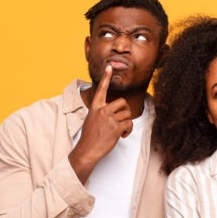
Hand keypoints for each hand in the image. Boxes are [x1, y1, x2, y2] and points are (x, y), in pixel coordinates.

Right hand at [69, 65, 132, 182]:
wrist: (87, 150)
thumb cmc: (89, 136)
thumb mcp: (91, 119)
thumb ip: (100, 112)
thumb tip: (111, 112)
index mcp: (95, 107)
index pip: (101, 89)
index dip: (106, 78)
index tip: (109, 67)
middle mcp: (102, 111)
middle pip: (122, 102)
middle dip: (126, 110)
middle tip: (122, 118)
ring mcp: (109, 119)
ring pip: (127, 114)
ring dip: (127, 122)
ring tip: (121, 129)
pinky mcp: (116, 128)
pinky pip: (129, 124)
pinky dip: (128, 130)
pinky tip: (123, 135)